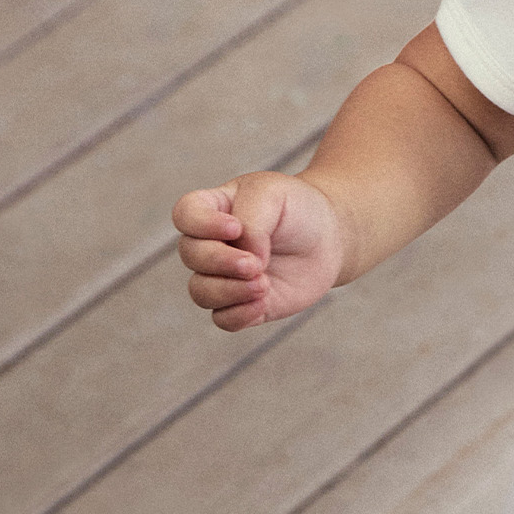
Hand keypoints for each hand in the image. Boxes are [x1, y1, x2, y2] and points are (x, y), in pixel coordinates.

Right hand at [173, 171, 344, 330]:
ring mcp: (223, 276)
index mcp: (214, 208)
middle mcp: (211, 244)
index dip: (202, 225)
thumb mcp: (274, 195)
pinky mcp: (241, 303)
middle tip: (255, 264)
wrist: (329, 238)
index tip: (236, 228)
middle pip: (191, 255)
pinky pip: (222, 318)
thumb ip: (251, 222)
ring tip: (264, 284)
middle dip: (220, 262)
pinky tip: (262, 303)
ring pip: (201, 291)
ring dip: (229, 291)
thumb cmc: (297, 209)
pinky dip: (240, 314)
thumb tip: (246, 262)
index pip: (185, 215)